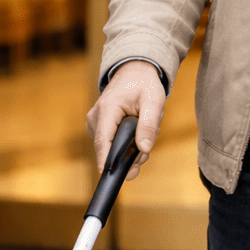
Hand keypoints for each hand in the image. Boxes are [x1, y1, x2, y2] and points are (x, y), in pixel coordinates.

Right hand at [87, 61, 166, 180]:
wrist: (134, 73)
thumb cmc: (144, 85)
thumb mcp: (154, 100)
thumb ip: (149, 124)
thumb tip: (144, 149)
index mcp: (108, 108)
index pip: (104, 140)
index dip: (106, 160)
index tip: (111, 176)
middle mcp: (95, 117)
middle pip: (110, 148)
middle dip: (130, 155)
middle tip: (147, 148)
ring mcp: (94, 123)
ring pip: (111, 149)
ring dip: (130, 149)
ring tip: (142, 132)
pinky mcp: (97, 128)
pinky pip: (111, 144)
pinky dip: (125, 145)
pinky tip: (135, 133)